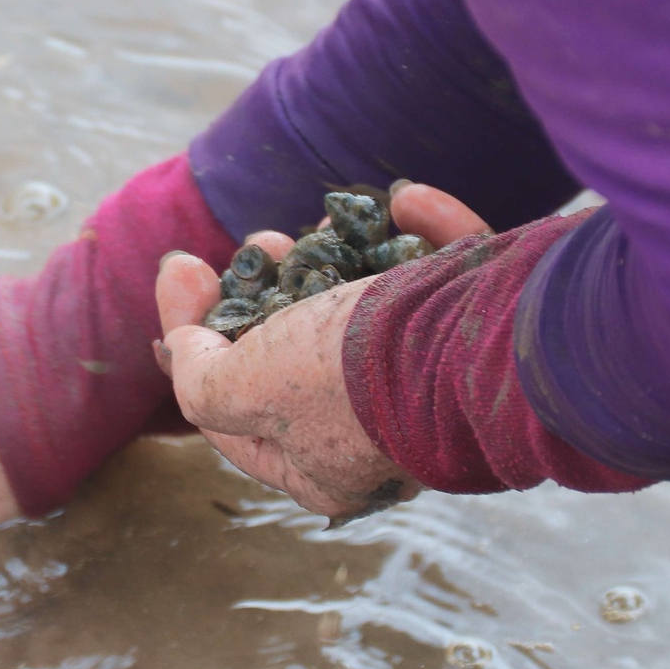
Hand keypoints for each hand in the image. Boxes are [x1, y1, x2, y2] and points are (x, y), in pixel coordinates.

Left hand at [155, 183, 488, 517]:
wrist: (491, 352)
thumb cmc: (354, 382)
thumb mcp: (246, 390)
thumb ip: (200, 380)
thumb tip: (177, 346)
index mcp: (319, 468)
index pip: (228, 408)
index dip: (191, 339)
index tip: (184, 268)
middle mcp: (376, 433)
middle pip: (299, 353)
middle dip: (270, 290)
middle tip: (260, 243)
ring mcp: (431, 380)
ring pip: (371, 310)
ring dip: (339, 256)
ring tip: (319, 223)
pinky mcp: (482, 327)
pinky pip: (447, 274)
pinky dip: (427, 231)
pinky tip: (407, 200)